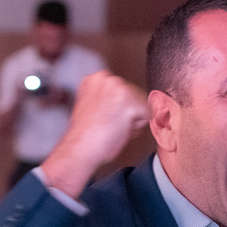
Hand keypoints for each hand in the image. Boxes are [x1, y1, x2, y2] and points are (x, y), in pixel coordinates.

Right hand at [40, 71, 147, 197]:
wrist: (79, 149)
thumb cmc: (87, 136)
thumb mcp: (94, 106)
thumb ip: (109, 99)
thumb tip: (131, 101)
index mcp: (96, 78)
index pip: (125, 92)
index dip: (119, 111)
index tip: (105, 119)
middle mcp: (107, 77)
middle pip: (136, 97)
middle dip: (127, 115)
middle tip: (108, 125)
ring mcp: (118, 87)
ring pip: (142, 106)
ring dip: (131, 121)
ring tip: (111, 127)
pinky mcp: (128, 100)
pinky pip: (146, 116)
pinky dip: (135, 128)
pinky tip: (117, 129)